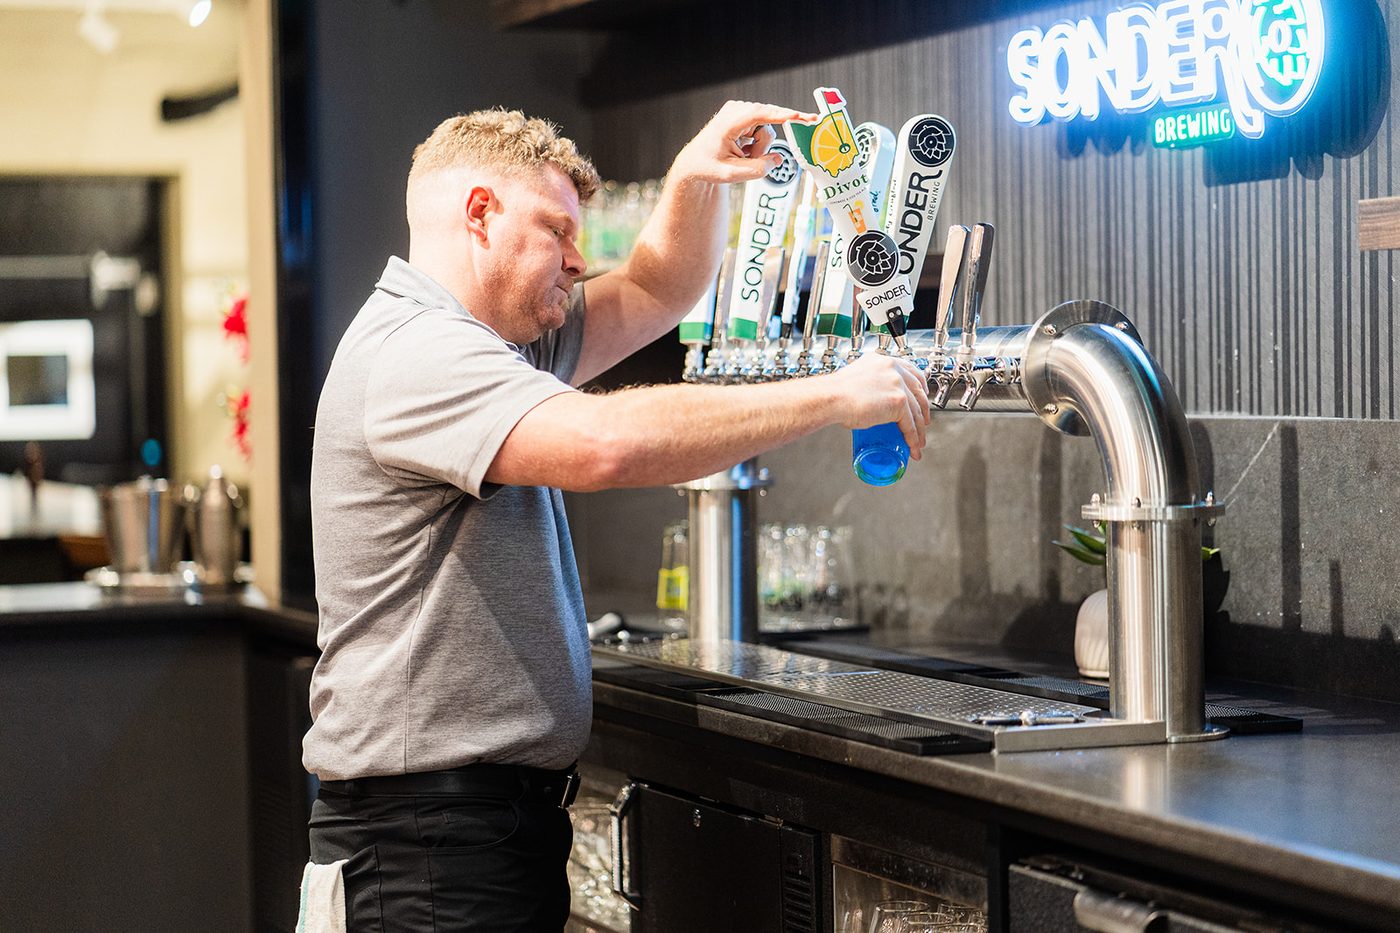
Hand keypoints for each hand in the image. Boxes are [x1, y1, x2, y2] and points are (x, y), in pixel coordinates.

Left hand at [669, 100, 818, 184]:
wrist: (695, 162)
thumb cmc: (708, 167)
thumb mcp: (731, 175)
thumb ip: (757, 170)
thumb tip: (777, 159)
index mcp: (728, 122)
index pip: (761, 115)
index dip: (783, 116)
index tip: (802, 117)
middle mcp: (736, 110)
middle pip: (767, 126)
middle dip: (761, 147)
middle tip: (747, 158)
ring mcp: (741, 111)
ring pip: (766, 129)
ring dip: (758, 148)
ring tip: (741, 155)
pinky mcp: (745, 115)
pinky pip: (762, 129)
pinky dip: (756, 144)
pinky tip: (742, 149)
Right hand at [827, 354, 930, 459]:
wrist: (830, 398)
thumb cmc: (834, 392)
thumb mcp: (855, 379)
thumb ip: (865, 384)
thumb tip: (866, 398)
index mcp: (883, 361)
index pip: (911, 371)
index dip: (920, 386)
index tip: (921, 396)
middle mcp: (894, 369)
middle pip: (918, 390)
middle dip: (924, 409)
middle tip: (923, 421)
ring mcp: (898, 384)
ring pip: (916, 410)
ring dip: (920, 429)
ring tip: (919, 441)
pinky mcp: (898, 401)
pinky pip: (911, 424)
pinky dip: (913, 438)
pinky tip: (913, 446)